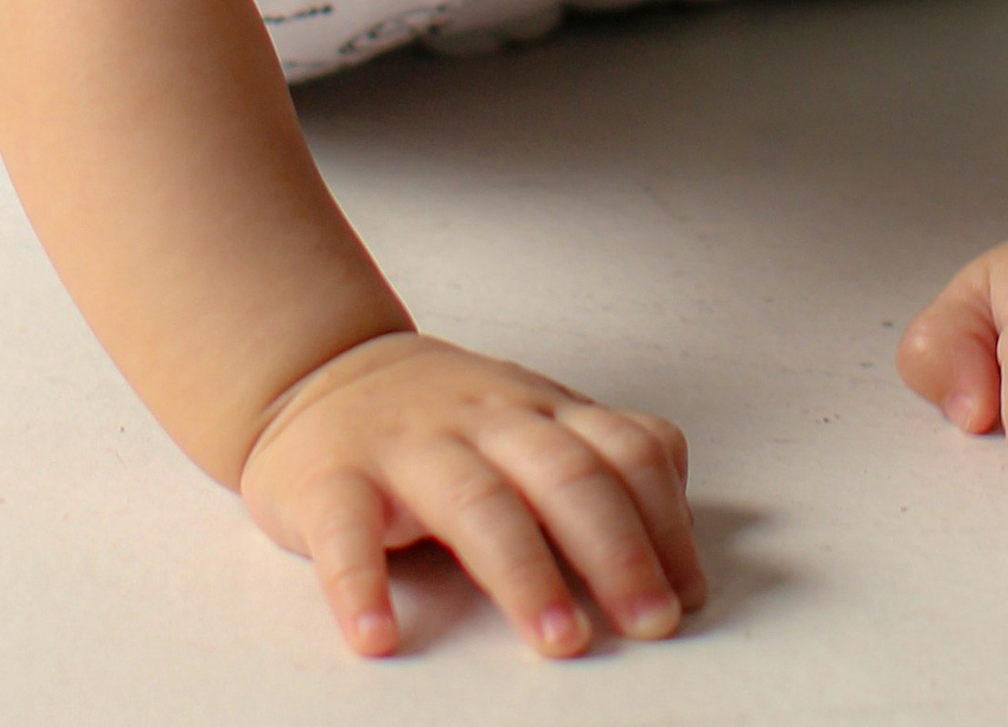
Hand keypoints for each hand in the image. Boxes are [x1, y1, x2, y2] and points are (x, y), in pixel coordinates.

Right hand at [239, 331, 702, 661]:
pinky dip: (359, 583)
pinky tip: (378, 633)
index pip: (622, 451)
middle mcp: (484, 422)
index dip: (663, 522)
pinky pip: (345, 529)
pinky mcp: (330, 479)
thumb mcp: (537, 419)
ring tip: (557, 635)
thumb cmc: (446, 418)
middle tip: (648, 622)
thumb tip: (684, 545)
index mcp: (541, 412)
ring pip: (475, 499)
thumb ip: (608, 459)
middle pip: (564, 473)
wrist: (321, 371)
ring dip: (523, 571)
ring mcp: (408, 446)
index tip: (686, 595)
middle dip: (615, 549)